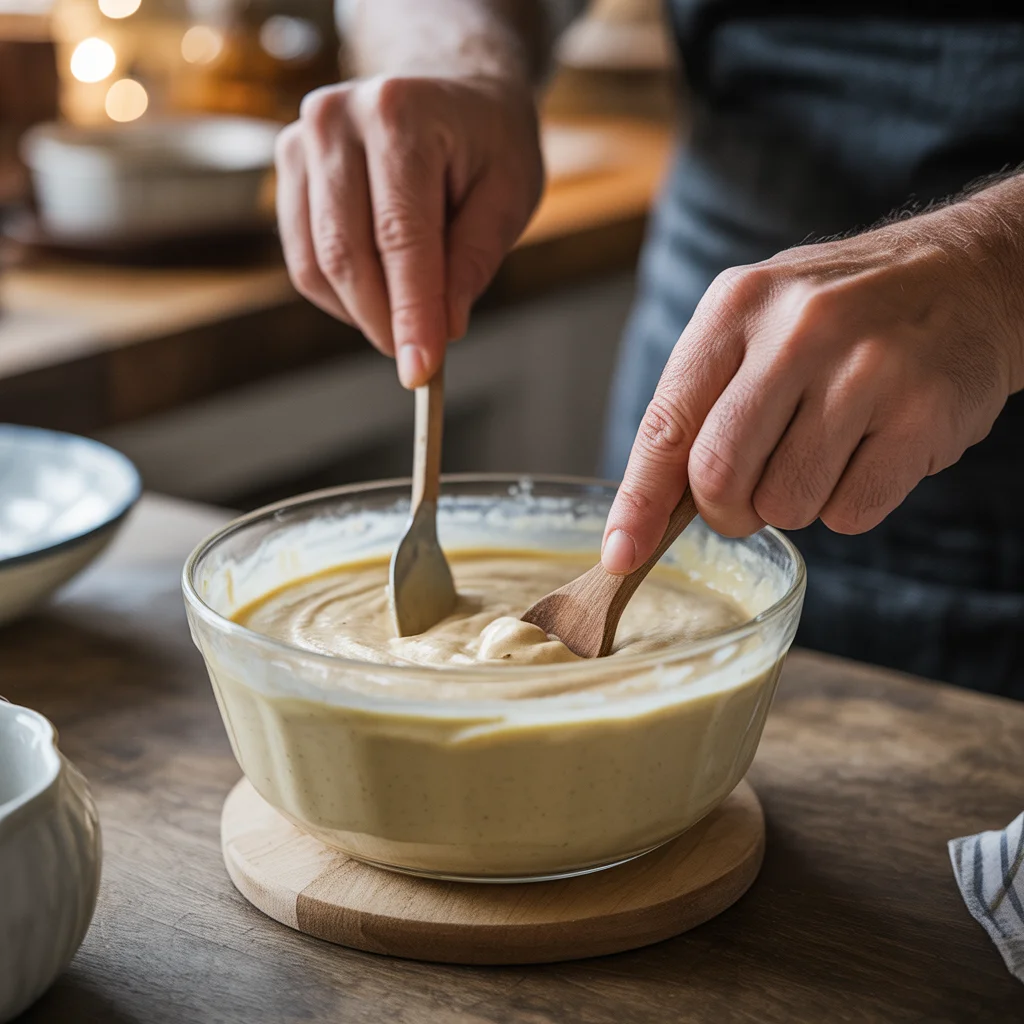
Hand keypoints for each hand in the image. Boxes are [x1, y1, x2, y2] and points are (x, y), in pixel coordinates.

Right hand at [276, 74, 542, 387]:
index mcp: (399, 115)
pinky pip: (304, 258)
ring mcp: (301, 141)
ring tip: (409, 318)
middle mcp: (336, 120)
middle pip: (347, 254)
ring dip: (362, 312)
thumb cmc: (486, 139)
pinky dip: (340, 295)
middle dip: (384, 321)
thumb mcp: (510, 193)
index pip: (400, 238)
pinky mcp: (287, 168)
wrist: (448, 86)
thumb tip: (443, 329)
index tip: (421, 370)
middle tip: (419, 360)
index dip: (411, 313)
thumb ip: (475, 259)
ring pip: (317, 264)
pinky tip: (381, 292)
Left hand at [601, 190, 1023, 572]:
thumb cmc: (842, 316)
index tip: (621, 556)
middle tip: (751, 494)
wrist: (970, 277)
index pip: (666, 426)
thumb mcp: (757, 324)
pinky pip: (851, 514)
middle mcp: (797, 332)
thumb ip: (701, 402)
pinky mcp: (922, 415)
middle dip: (727, 510)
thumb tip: (645, 513)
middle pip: (718, 477)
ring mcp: (865, 371)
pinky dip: (850, 504)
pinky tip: (870, 450)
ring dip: (794, 503)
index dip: (639, 503)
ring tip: (826, 447)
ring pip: (786, 506)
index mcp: (737, 307)